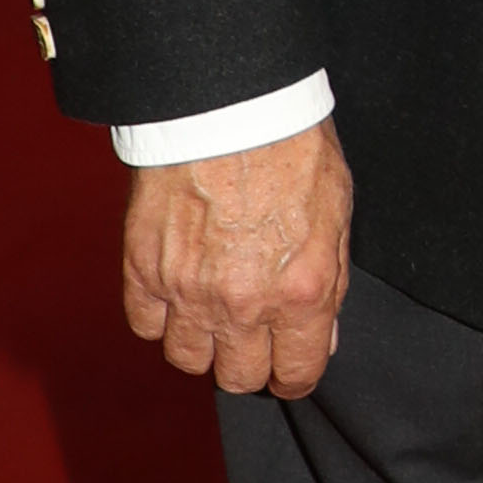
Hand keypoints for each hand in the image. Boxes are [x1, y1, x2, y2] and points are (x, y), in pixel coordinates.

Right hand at [120, 120, 352, 397]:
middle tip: (253, 338)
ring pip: (188, 359)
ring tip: (213, 315)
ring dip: (203, 344)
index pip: (296, 373)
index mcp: (302, 291)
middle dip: (250, 362)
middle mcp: (244, 303)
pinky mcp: (145, 268)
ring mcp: (189, 290)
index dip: (294, 374)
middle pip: (238, 377)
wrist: (229, 105)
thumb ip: (330, 283)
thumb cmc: (290, 147)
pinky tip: (177, 293)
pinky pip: (145, 325)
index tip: (288, 365)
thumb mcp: (338, 215)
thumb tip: (322, 334)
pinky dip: (160, 317)